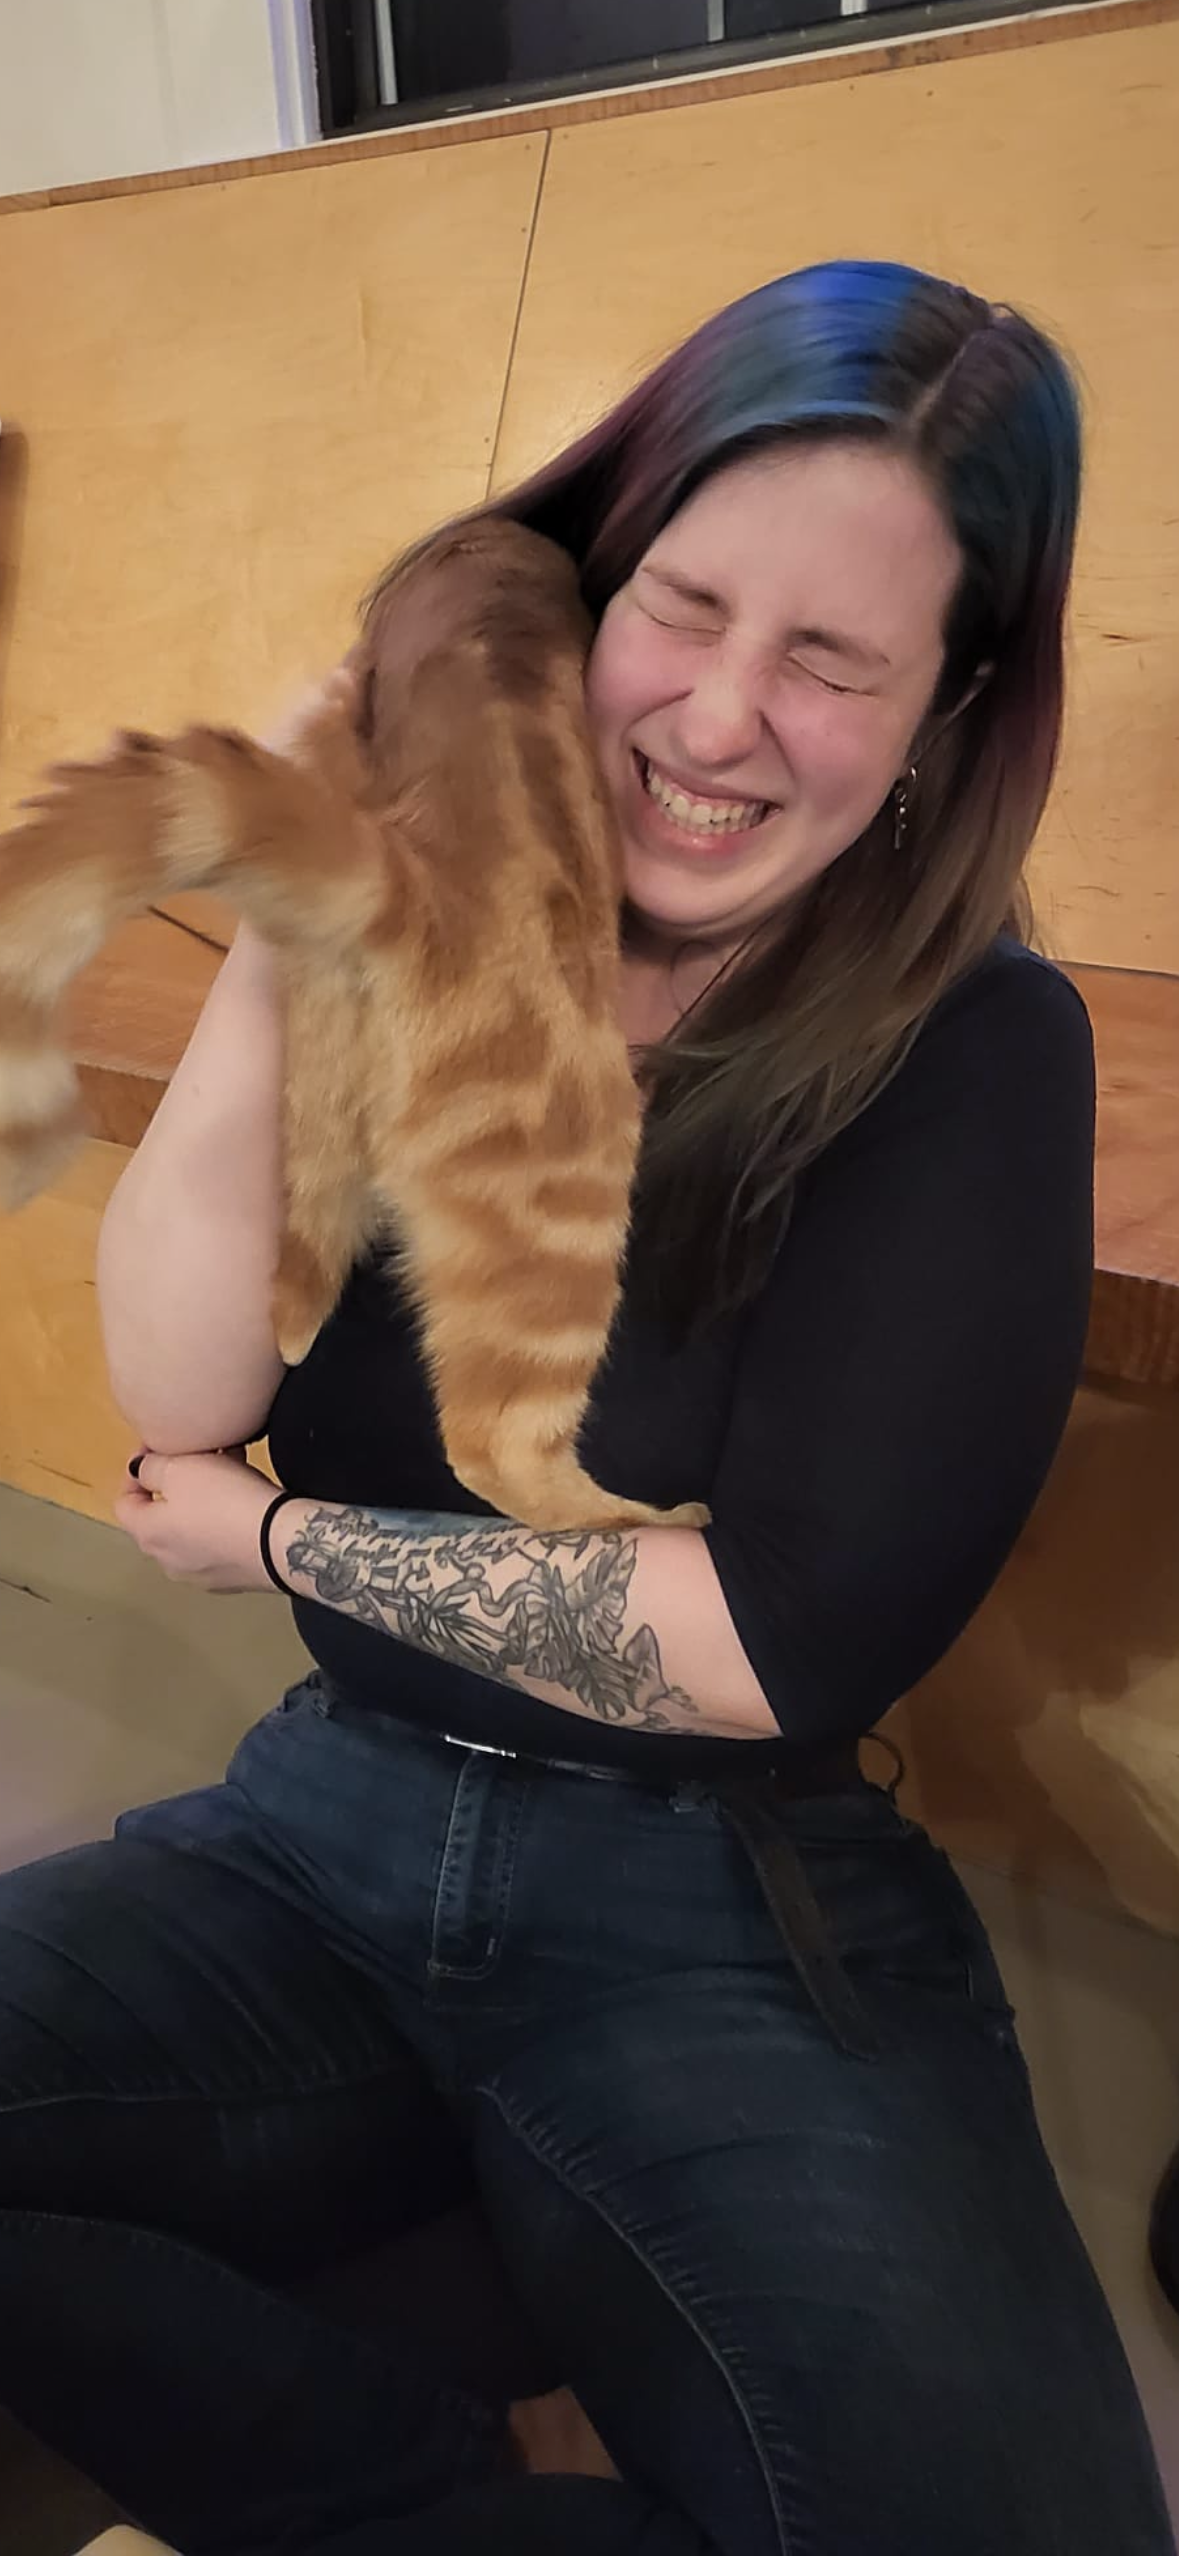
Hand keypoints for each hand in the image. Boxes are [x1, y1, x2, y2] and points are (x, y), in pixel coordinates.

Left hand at [114, 1447, 279, 1593]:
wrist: (281, 1543)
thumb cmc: (224, 1501)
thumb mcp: (180, 1469)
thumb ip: (150, 1467)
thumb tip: (140, 1471)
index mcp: (148, 1535)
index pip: (123, 1503)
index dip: (134, 1471)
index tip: (156, 1448)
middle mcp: (168, 1561)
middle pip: (159, 1517)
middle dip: (173, 1484)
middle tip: (195, 1458)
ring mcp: (201, 1575)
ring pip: (191, 1529)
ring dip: (200, 1501)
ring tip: (227, 1472)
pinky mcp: (233, 1578)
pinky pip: (219, 1541)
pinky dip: (223, 1520)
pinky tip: (245, 1501)